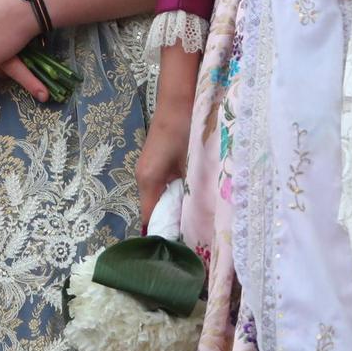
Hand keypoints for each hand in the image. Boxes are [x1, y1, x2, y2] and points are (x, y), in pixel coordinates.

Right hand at [137, 54, 197, 230]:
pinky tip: (201, 200)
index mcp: (148, 181)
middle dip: (177, 226)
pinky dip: (183, 197)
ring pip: (166, 201)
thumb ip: (192, 194)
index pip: (153, 221)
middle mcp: (146, 179)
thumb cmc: (185, 128)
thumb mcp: (191, 164)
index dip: (168, 237)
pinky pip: (171, 189)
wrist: (180, 98)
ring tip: (205, 224)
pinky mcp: (163, 165)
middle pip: (159, 212)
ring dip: (182, 211)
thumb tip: (199, 226)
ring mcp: (153, 172)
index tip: (188, 253)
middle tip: (203, 241)